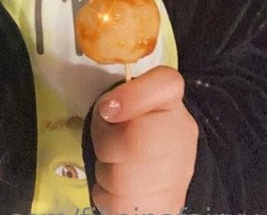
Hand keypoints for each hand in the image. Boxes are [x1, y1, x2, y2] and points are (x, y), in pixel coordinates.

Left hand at [91, 66, 197, 214]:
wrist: (160, 161)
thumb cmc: (132, 122)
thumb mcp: (122, 99)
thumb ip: (116, 97)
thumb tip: (109, 110)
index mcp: (171, 97)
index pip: (166, 84)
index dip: (132, 96)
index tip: (108, 109)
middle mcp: (183, 133)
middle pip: (135, 140)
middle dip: (106, 143)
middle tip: (106, 143)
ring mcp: (180, 174)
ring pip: (122, 179)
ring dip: (104, 172)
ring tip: (113, 164)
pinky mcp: (169, 206)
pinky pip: (120, 206)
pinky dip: (107, 196)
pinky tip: (117, 186)